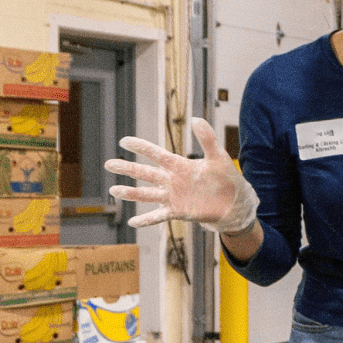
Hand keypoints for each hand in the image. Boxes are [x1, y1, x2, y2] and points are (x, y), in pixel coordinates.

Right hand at [105, 118, 259, 233]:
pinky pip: (158, 216)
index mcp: (179, 165)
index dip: (141, 147)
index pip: (156, 154)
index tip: (124, 141)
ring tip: (114, 190)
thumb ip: (207, 139)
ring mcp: (172, 196)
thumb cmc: (226, 178)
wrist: (234, 202)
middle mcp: (171, 180)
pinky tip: (133, 222)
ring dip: (131, 192)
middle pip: (145, 173)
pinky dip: (146, 219)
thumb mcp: (218, 156)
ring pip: (147, 194)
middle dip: (127, 168)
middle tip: (109, 164)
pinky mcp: (178, 212)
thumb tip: (196, 119)